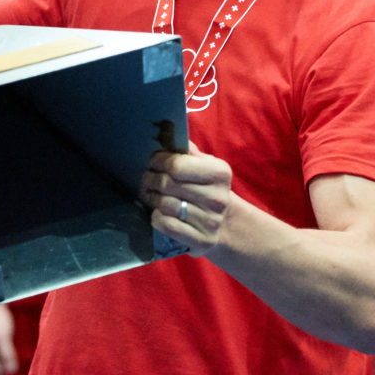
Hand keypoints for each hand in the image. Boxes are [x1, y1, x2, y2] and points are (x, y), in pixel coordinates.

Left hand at [142, 141, 232, 255]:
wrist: (227, 224)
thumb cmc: (209, 188)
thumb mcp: (207, 166)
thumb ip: (189, 151)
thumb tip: (168, 133)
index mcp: (220, 173)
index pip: (178, 165)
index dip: (160, 162)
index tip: (153, 161)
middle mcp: (217, 198)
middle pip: (168, 184)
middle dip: (151, 179)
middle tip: (147, 178)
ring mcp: (210, 221)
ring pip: (165, 205)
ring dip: (152, 198)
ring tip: (150, 194)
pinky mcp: (201, 241)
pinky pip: (166, 225)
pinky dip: (157, 217)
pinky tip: (158, 212)